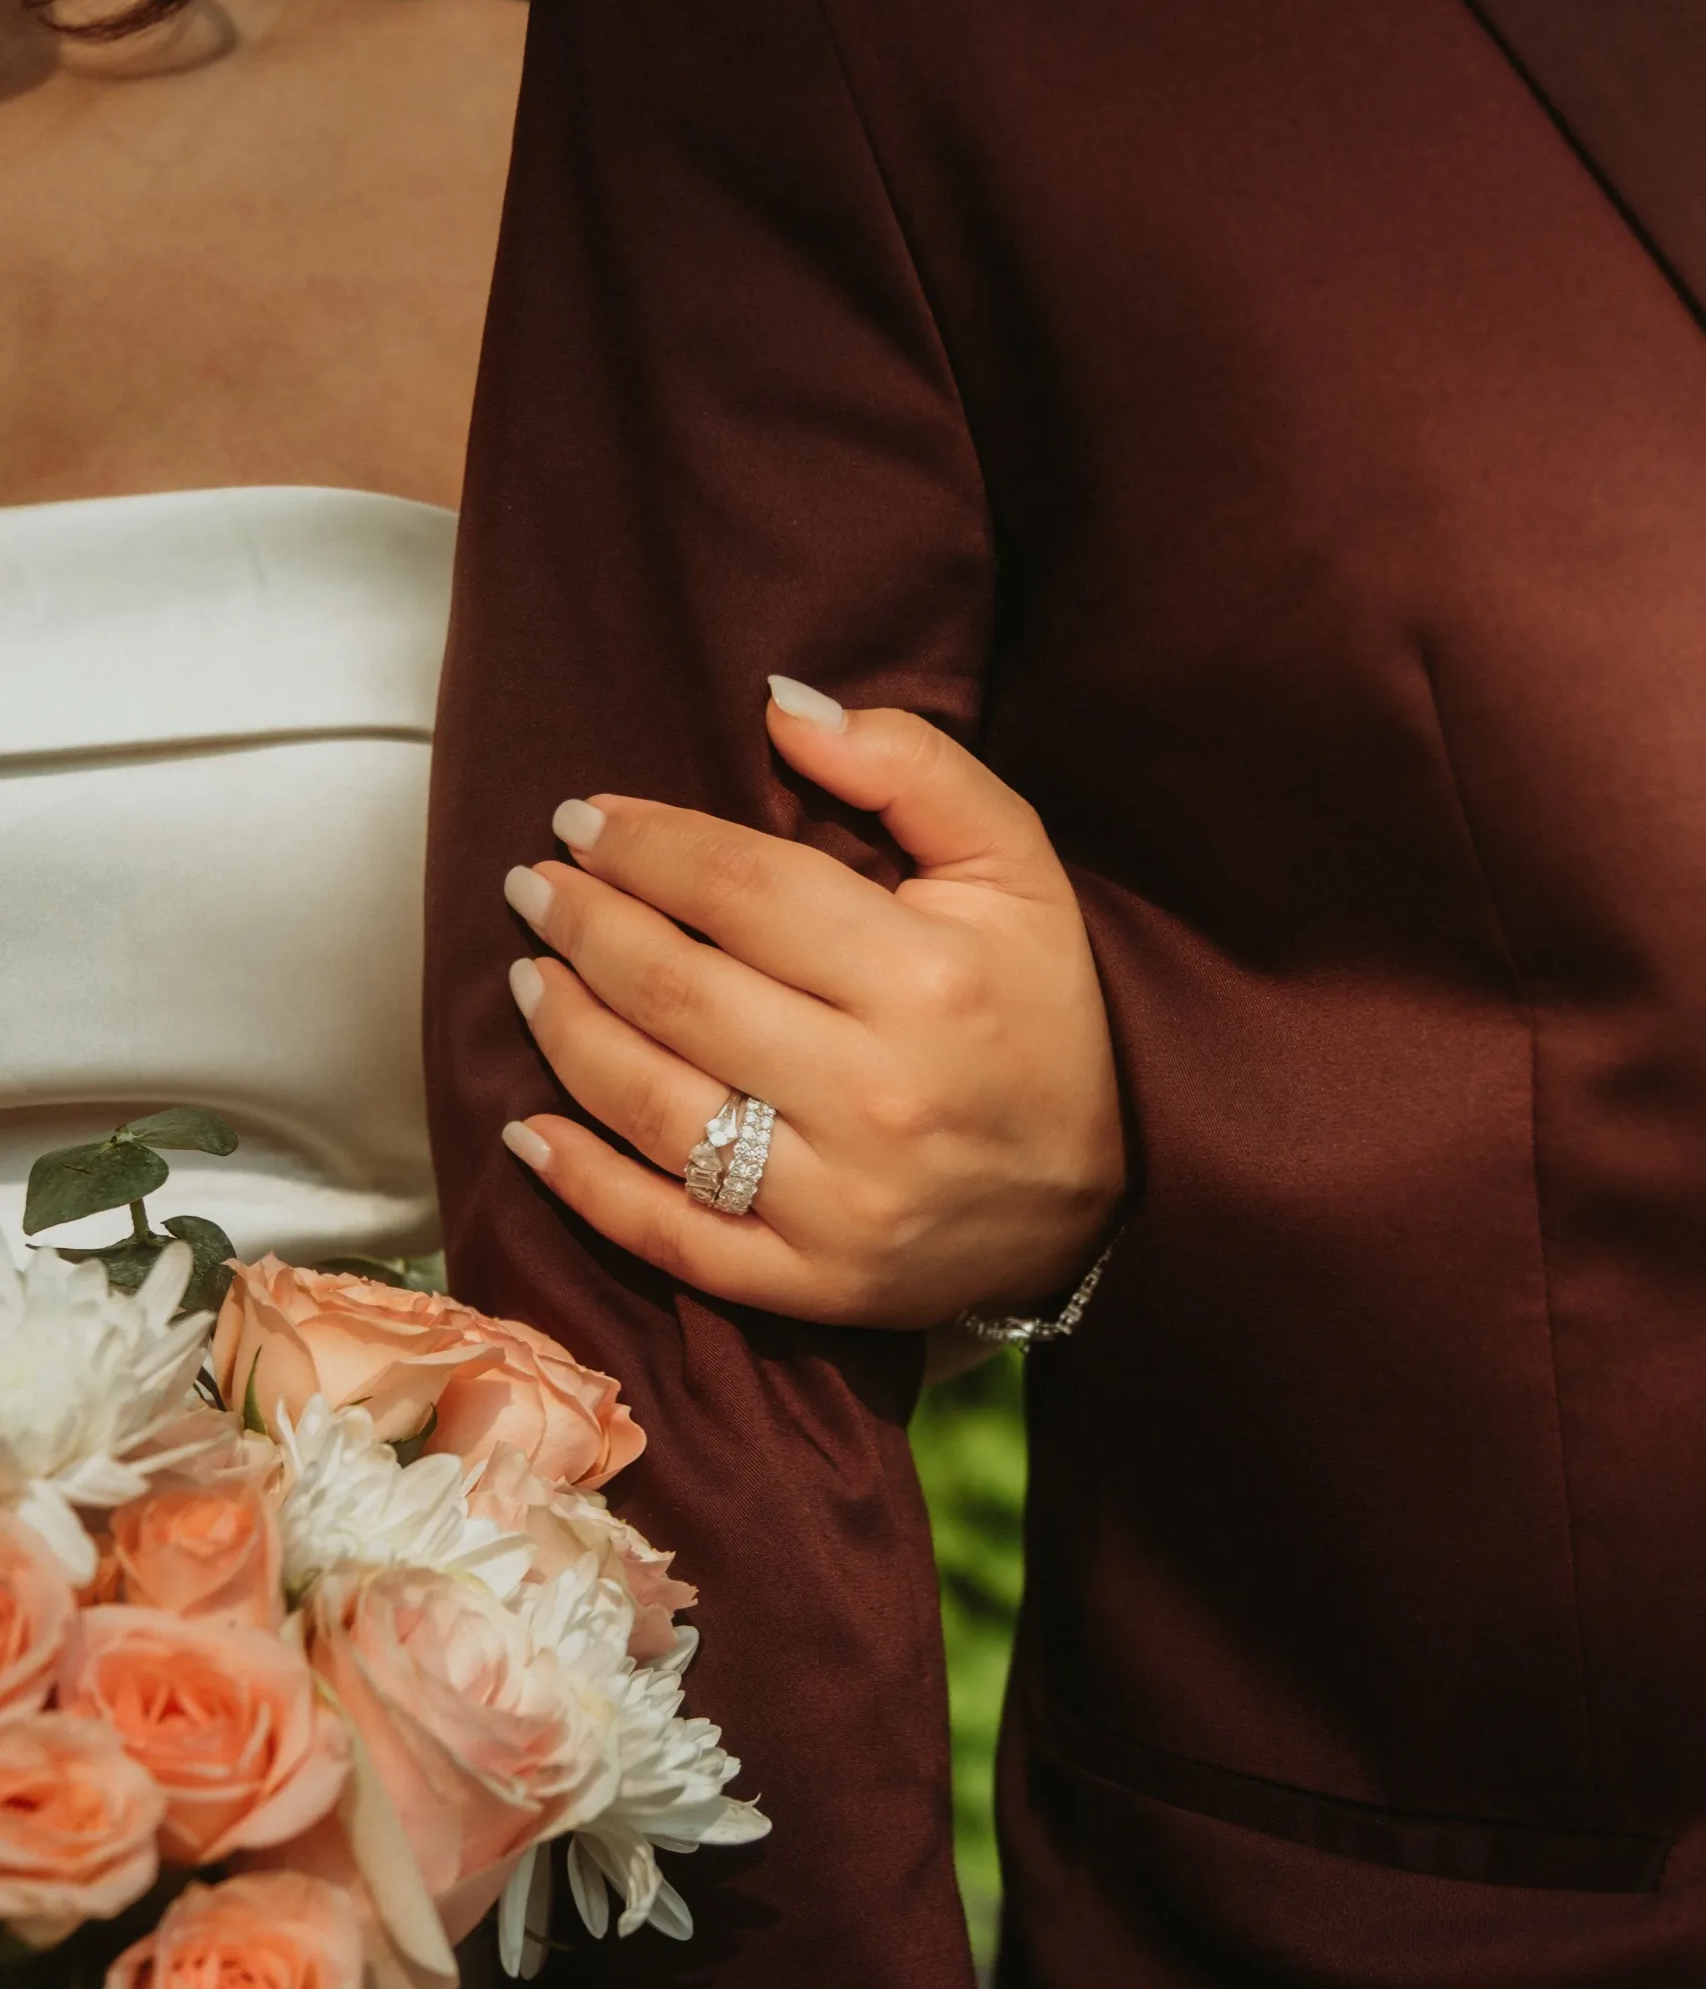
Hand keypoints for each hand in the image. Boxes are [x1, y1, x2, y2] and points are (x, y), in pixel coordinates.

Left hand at [499, 678, 1125, 1330]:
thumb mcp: (1017, 868)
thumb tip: (780, 703)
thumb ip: (911, 767)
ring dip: (565, 1033)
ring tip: (528, 977)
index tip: (584, 818)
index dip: (646, 844)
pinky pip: (670, 1238)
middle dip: (585, 926)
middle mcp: (879, 1095)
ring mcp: (841, 1204)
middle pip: (679, 992)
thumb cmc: (1042, 1013)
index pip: (742, 887)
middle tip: (535, 887)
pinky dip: (583, 1186)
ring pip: (655, 1108)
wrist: (1103, 1200)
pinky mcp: (813, 1284)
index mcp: (928, 978)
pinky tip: (526, 1131)